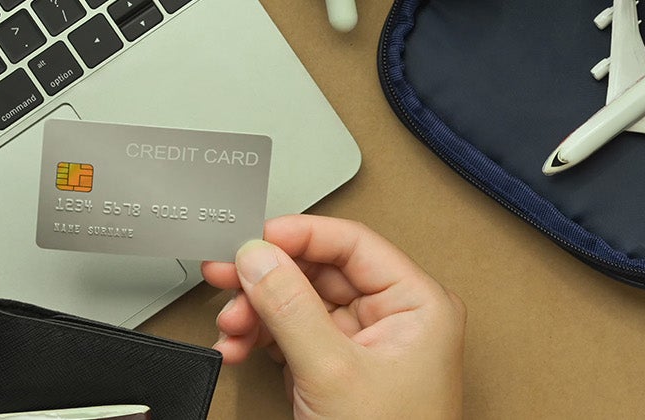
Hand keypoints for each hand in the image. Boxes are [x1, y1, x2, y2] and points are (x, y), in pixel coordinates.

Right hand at [203, 215, 465, 418]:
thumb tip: (261, 256)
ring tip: (231, 327)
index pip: (353, 245)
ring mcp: (364, 347)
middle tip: (227, 275)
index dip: (300, 235)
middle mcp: (394, 319)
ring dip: (257, 313)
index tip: (256, 237)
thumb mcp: (333, 370)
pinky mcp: (337, 373)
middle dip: (268, 279)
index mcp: (417, 304)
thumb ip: (291, 309)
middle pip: (319, 273)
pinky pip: (293, 338)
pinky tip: (238, 348)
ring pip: (299, 306)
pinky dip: (261, 341)